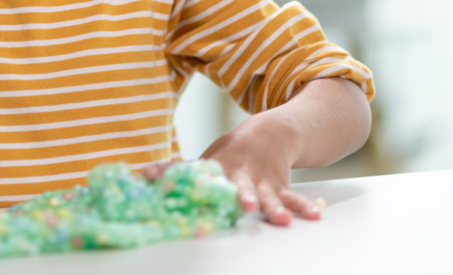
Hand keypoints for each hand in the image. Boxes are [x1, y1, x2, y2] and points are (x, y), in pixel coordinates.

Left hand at [143, 114, 319, 225]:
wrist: (270, 132)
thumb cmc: (230, 153)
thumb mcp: (203, 158)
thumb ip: (174, 170)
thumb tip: (139, 175)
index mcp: (217, 168)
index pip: (198, 175)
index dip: (184, 181)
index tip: (161, 183)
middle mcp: (240, 174)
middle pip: (240, 187)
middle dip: (242, 196)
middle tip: (243, 206)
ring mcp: (262, 181)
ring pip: (269, 195)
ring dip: (275, 206)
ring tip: (281, 219)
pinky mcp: (280, 186)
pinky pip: (293, 197)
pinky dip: (302, 206)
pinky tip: (313, 216)